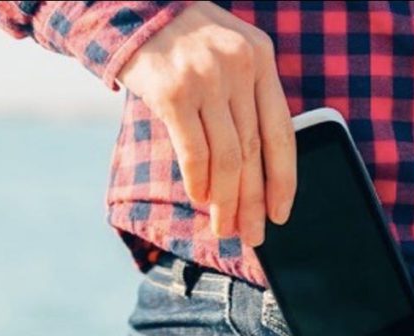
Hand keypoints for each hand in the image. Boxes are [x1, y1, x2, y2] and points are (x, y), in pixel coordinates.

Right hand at [116, 2, 295, 246]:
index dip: (284, 179)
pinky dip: (198, 180)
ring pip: (227, 157)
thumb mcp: (226, 51)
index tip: (282, 212)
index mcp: (261, 57)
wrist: (129, 8)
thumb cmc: (180, 39)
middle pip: (254, 151)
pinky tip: (199, 198)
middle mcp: (239, 67)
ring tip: (224, 226)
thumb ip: (245, 92)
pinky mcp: (172, 91)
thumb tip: (255, 166)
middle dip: (254, 200)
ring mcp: (206, 78)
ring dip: (226, 200)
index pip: (282, 130)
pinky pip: (193, 149)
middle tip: (253, 234)